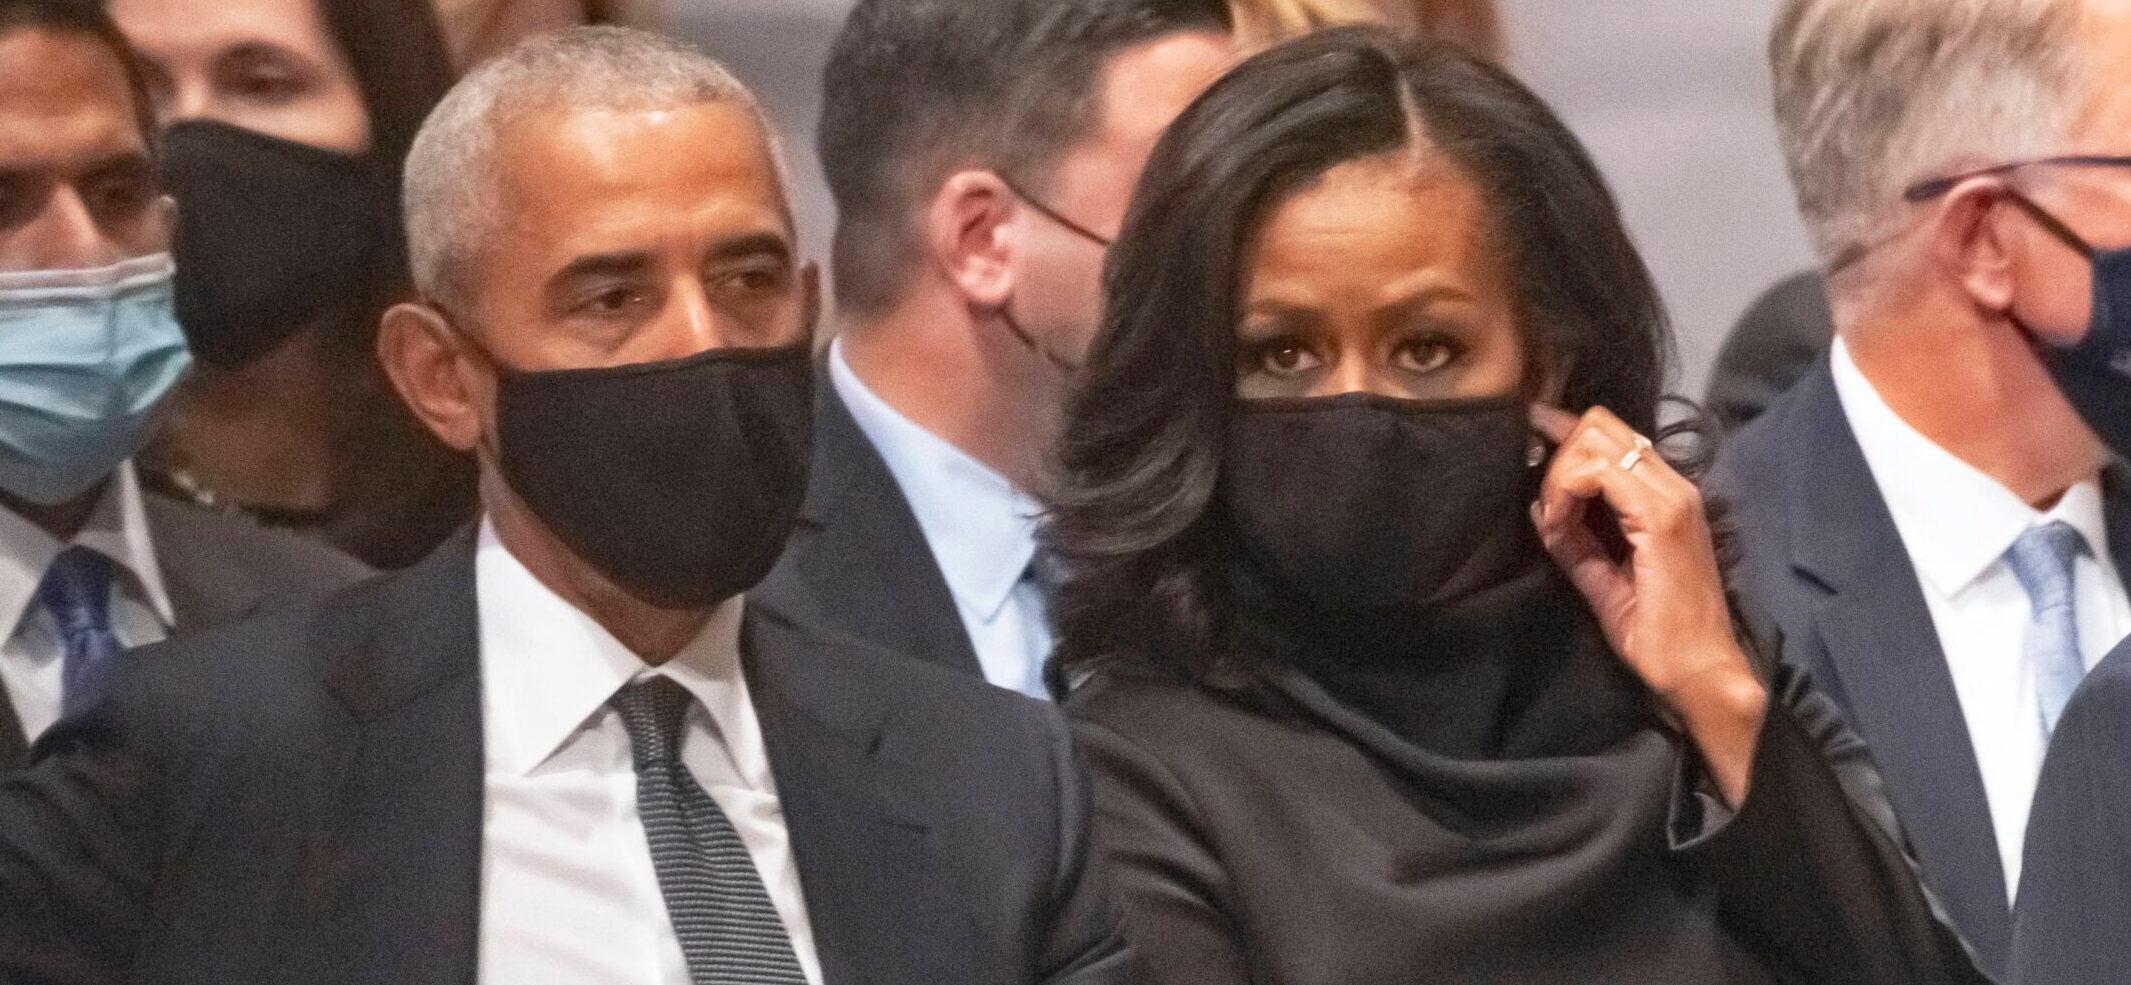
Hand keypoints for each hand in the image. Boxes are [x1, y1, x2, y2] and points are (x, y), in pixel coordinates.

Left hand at [1530, 404, 1766, 805]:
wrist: (1697, 670)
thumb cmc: (1657, 632)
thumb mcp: (1601, 578)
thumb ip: (1573, 540)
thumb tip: (1538, 505)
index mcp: (1664, 497)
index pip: (1611, 436)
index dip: (1565, 430)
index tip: (1532, 432)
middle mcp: (1673, 487)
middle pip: (1601, 426)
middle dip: (1559, 454)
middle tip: (1548, 504)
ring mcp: (1672, 499)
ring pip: (1598, 442)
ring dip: (1561, 474)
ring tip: (1555, 519)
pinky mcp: (1662, 519)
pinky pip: (1601, 474)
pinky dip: (1567, 491)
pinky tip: (1559, 523)